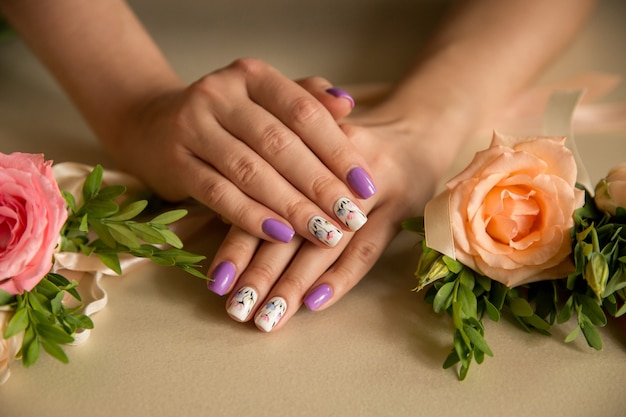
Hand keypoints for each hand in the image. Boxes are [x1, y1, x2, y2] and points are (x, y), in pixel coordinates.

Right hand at [110, 58, 375, 247]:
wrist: (153, 124)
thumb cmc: (227, 118)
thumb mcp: (264, 101)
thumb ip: (306, 100)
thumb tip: (348, 105)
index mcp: (252, 76)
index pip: (303, 112)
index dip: (338, 150)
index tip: (365, 186)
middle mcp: (220, 94)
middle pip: (280, 144)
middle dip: (320, 186)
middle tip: (351, 218)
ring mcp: (193, 126)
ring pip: (251, 171)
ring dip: (291, 207)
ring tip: (325, 232)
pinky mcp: (175, 161)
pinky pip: (219, 194)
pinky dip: (251, 217)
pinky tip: (280, 236)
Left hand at [207, 104, 465, 330]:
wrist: (418, 131)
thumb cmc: (348, 147)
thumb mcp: (310, 147)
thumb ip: (271, 175)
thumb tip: (220, 217)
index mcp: (305, 147)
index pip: (264, 203)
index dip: (239, 244)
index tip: (216, 283)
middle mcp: (335, 167)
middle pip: (294, 227)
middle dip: (262, 273)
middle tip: (238, 311)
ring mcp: (373, 187)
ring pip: (329, 243)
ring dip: (296, 283)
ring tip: (268, 319)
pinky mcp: (400, 207)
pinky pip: (368, 248)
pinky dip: (341, 277)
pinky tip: (315, 303)